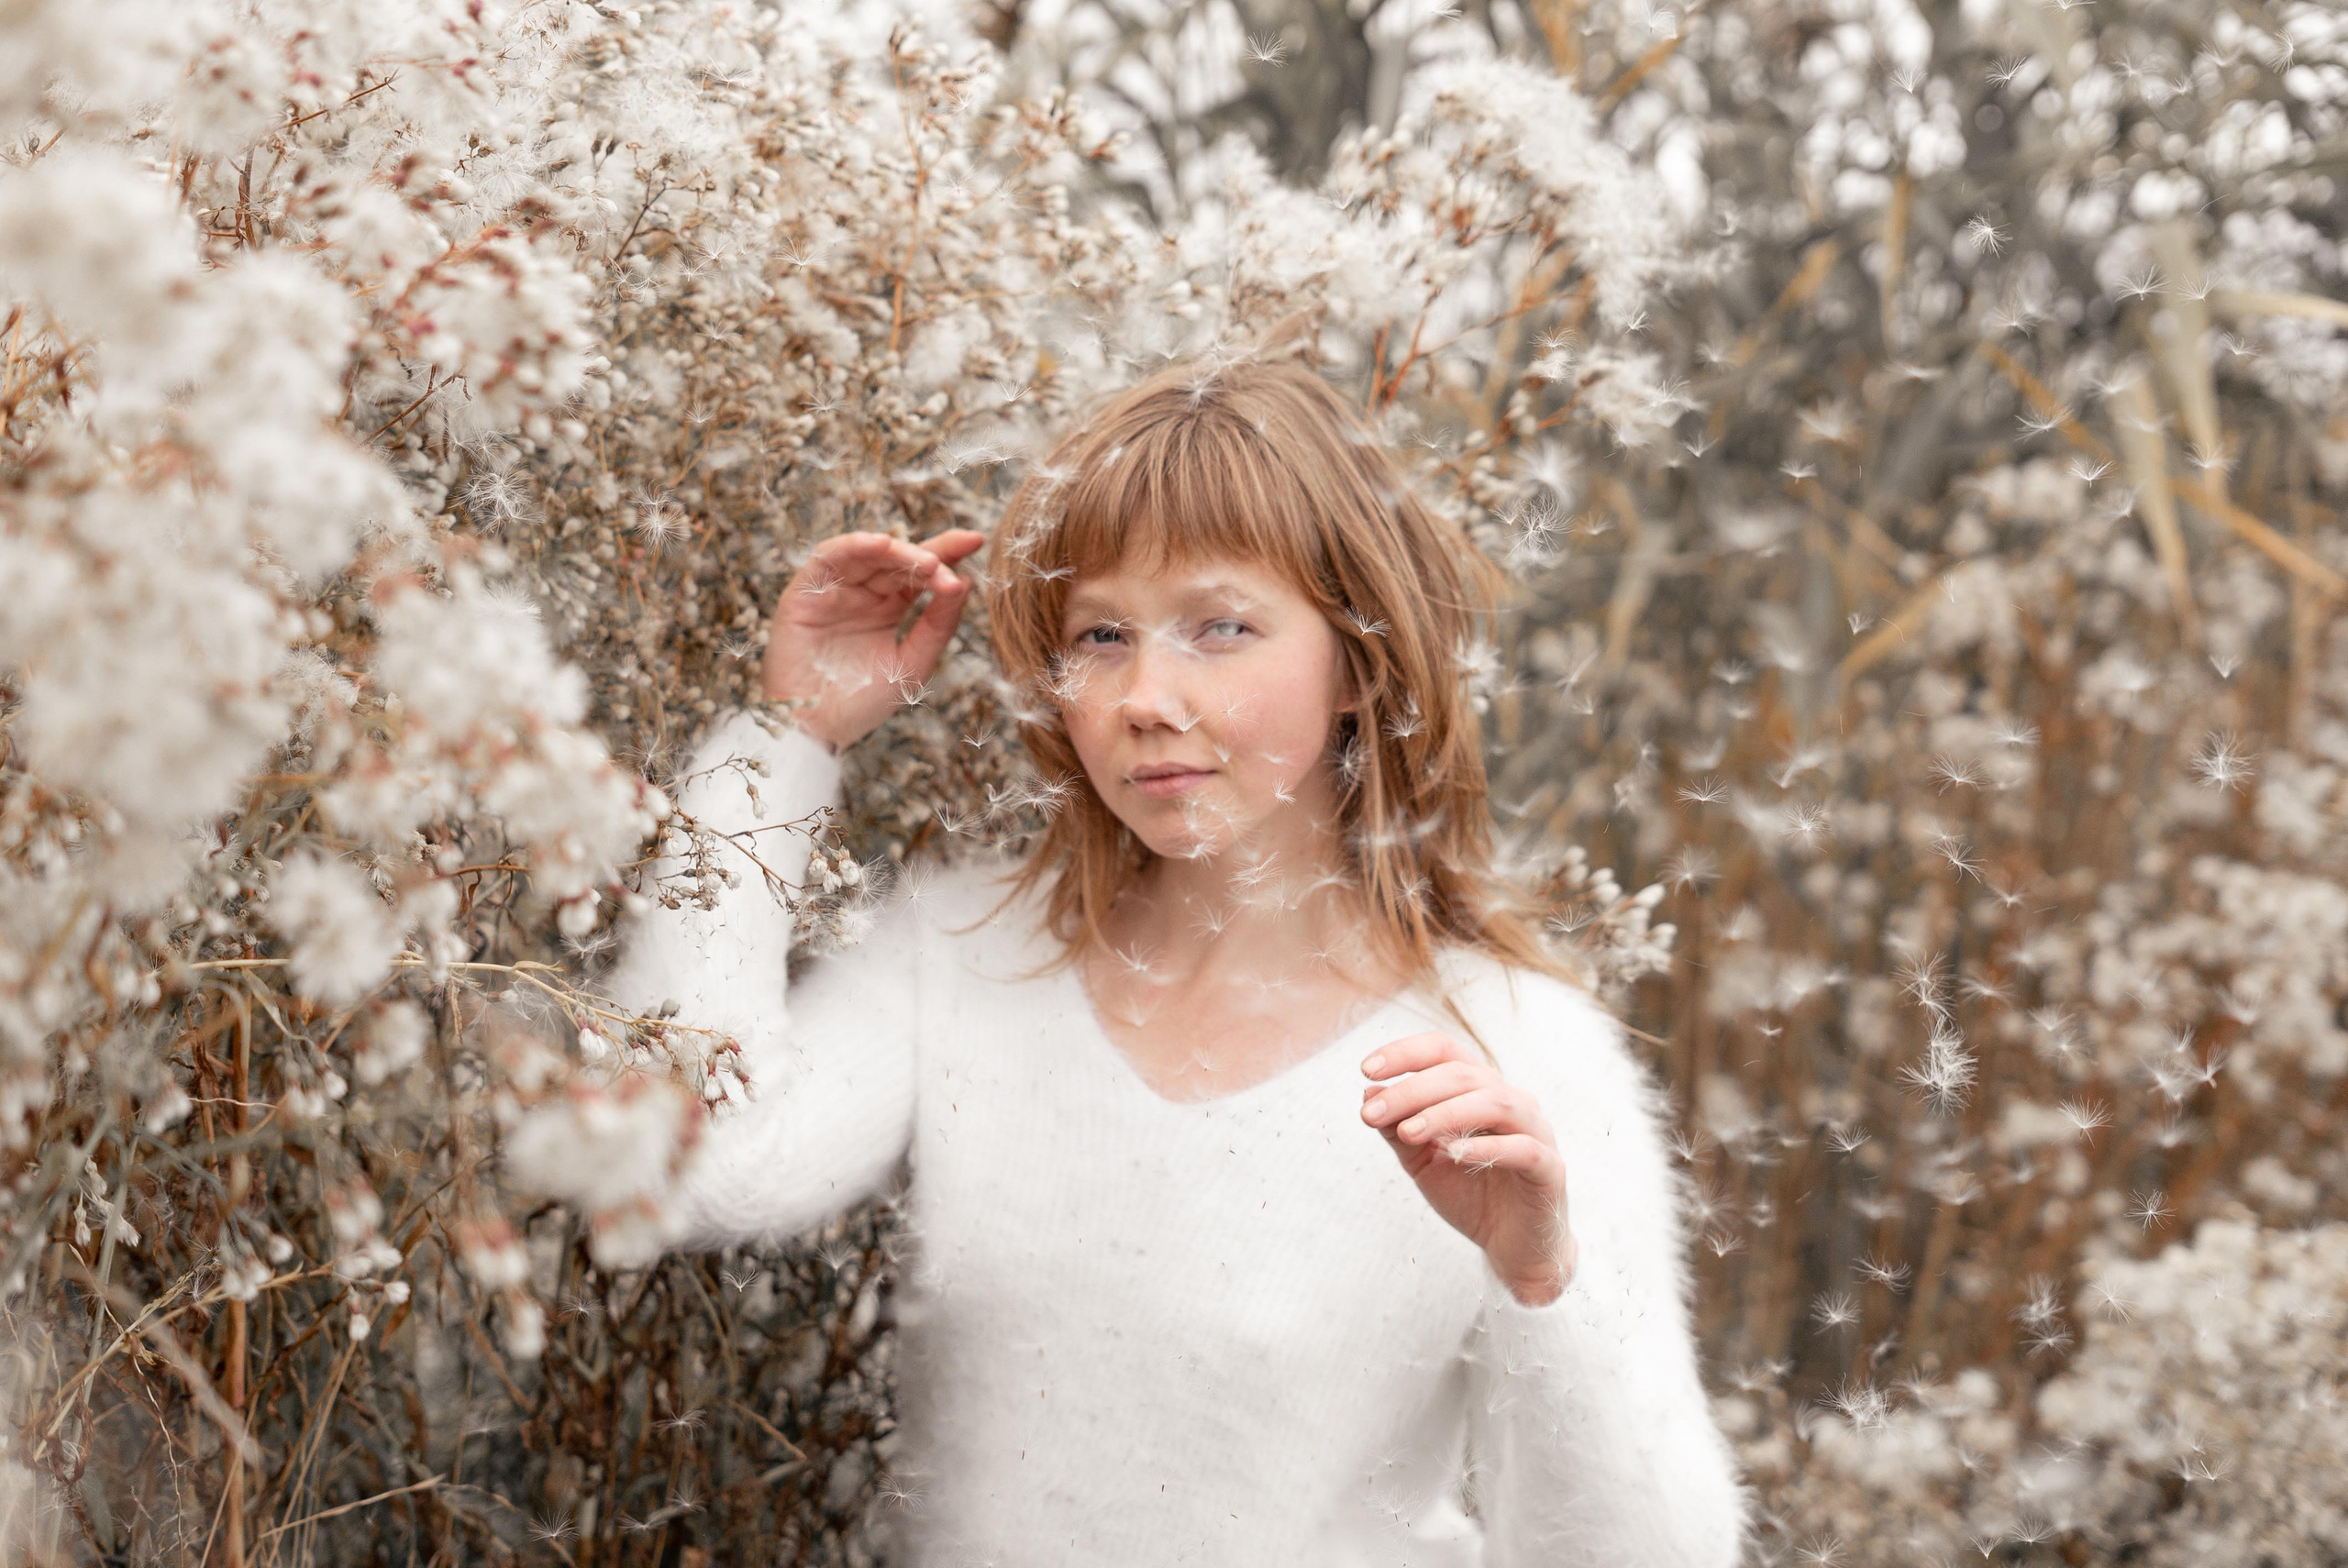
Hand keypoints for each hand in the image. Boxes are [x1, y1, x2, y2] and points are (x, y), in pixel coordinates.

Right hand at [761, 529, 986, 751]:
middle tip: (957, 555)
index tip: (977, 541)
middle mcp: (861, 594)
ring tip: (927, 560)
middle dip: (929, 553)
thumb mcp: (914, 662)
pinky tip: (880, 545)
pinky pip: (827, 559)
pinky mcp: (803, 593)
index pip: (919, 573)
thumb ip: (939, 624)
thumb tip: (965, 582)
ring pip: (866, 554)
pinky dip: (852, 546)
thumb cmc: (863, 703)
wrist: (816, 731)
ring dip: (897, 551)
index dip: (946, 553)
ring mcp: (832, 591)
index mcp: (887, 609)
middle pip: (897, 560)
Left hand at [1360, 1032, 1575, 1305]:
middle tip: (1371, 1114)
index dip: (1405, 1053)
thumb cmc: (1469, 1195)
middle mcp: (1511, 1100)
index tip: (1365, 1070)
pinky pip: (1523, 1148)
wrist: (1512, 1247)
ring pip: (1495, 1102)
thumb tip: (1368, 1094)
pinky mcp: (1550, 1168)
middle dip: (1412, 1090)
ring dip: (1445, 1113)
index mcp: (1480, 1090)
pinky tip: (1453, 1153)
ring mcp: (1535, 1131)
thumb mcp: (1421, 1162)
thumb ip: (1398, 1130)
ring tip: (1408, 1131)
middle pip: (1462, 1075)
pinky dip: (1487, 1147)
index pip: (1444, 1051)